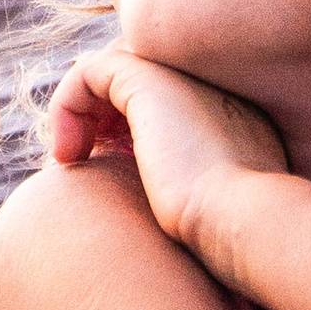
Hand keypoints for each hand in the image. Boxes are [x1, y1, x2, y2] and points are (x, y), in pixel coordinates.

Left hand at [47, 42, 289, 264]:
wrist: (245, 224)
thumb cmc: (226, 238)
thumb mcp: (208, 212)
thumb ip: (186, 192)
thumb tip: (152, 199)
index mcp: (234, 115)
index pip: (168, 100)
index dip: (126, 125)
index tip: (109, 170)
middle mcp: (211, 86)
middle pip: (138, 79)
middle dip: (101, 113)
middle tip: (83, 158)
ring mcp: (184, 77)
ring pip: (111, 72)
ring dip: (81, 112)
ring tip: (71, 159)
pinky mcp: (150, 80)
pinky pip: (89, 71)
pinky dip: (66, 106)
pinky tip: (68, 155)